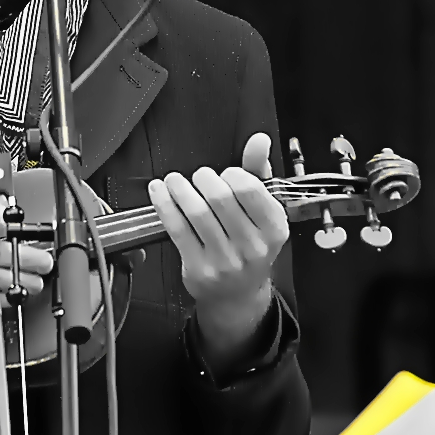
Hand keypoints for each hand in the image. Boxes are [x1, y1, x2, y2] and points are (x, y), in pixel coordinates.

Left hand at [147, 133, 289, 360]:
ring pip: (196, 212)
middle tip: (199, 176)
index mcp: (275, 229)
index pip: (251, 190)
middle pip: (221, 198)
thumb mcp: (263, 211)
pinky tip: (159, 191)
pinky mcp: (198, 268)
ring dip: (180, 188)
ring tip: (174, 180)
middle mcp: (253, 247)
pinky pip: (177, 228)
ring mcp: (225, 260)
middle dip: (204, 179)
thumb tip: (259, 139)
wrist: (237, 295)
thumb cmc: (249, 244)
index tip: (225, 174)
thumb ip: (259, 172)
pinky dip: (164, 205)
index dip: (233, 174)